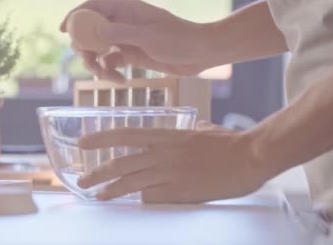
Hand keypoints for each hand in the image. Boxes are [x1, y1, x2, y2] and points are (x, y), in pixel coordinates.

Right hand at [60, 0, 212, 80]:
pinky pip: (111, 62)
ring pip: (99, 49)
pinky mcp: (132, 55)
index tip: (63, 30)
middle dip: (85, 47)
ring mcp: (127, 39)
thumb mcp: (148, 37)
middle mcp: (123, 23)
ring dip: (96, 63)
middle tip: (88, 61)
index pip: (93, 7)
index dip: (76, 16)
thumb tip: (92, 31)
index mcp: (126, 10)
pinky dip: (110, 71)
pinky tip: (119, 80)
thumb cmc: (180, 39)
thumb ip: (119, 33)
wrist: (202, 54)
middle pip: (91, 30)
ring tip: (106, 76)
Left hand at [76, 121, 268, 202]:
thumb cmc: (230, 142)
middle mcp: (163, 153)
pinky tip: (131, 204)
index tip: (84, 143)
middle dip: (98, 172)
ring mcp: (170, 173)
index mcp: (167, 135)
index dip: (101, 138)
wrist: (250, 157)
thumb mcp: (205, 129)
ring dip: (112, 190)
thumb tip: (194, 128)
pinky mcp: (180, 192)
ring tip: (98, 196)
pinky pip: (152, 197)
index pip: (125, 134)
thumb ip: (191, 130)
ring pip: (131, 182)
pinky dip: (140, 200)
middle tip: (82, 180)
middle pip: (121, 163)